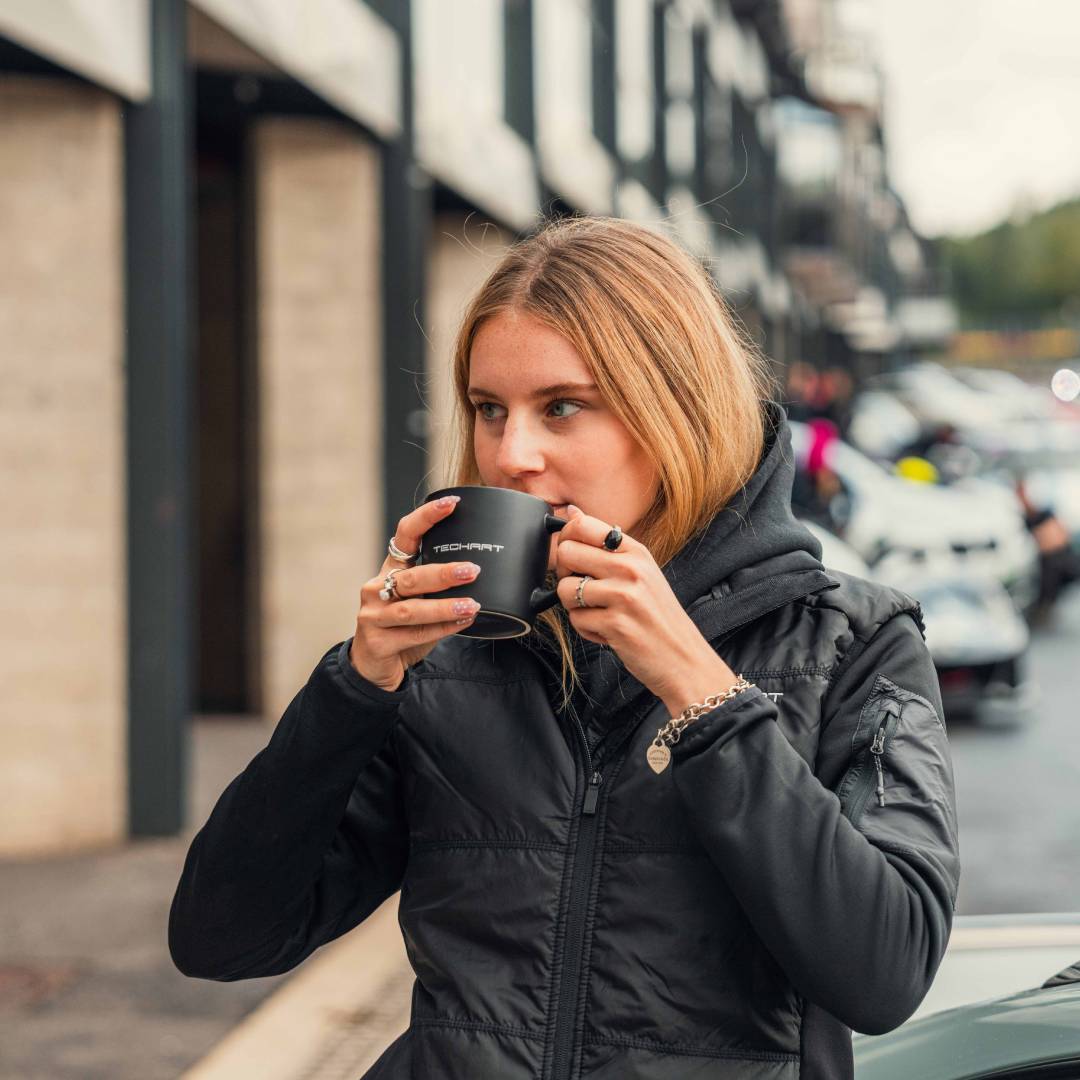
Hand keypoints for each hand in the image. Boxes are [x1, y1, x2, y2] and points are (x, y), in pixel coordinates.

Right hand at [349, 496, 481, 691]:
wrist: (375, 667)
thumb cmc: (404, 628)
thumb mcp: (419, 600)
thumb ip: (440, 586)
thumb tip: (484, 568)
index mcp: (391, 570)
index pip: (405, 535)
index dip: (427, 517)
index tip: (452, 503)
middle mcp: (376, 588)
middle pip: (412, 576)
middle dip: (444, 573)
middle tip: (474, 570)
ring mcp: (373, 615)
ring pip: (412, 609)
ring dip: (445, 606)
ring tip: (472, 604)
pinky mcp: (377, 642)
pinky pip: (414, 634)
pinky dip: (442, 629)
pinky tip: (463, 623)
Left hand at [553, 506, 738, 716]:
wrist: (684, 658)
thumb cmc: (658, 616)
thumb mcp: (641, 572)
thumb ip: (606, 546)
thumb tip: (572, 513)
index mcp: (636, 551)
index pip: (582, 525)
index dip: (566, 541)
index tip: (574, 558)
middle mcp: (630, 568)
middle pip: (566, 553)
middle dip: (566, 575)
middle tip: (584, 590)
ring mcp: (623, 596)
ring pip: (565, 589)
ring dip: (575, 607)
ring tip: (599, 614)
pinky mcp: (616, 624)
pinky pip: (576, 620)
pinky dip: (587, 630)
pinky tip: (608, 631)